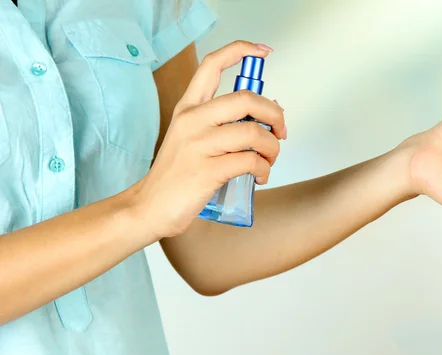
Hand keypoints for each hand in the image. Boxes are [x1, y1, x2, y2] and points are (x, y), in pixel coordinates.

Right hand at [131, 41, 284, 237]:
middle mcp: (192, 120)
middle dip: (275, 114)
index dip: (241, 51)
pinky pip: (250, 162)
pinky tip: (260, 176)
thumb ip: (224, 123)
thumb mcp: (193, 138)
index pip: (212, 65)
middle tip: (281, 131)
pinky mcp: (207, 171)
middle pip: (246, 99)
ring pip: (254, 133)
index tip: (264, 51)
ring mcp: (198, 145)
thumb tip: (269, 111)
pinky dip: (264, 169)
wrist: (150, 207)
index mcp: (188, 108)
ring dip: (273, 149)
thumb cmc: (177, 174)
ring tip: (268, 161)